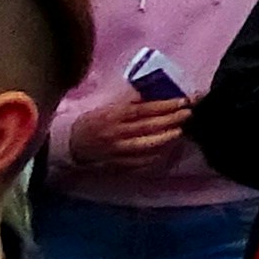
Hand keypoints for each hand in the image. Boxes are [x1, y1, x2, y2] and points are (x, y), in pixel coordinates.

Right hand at [66, 91, 190, 171]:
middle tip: (188, 114)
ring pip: (147, 147)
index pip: (144, 110)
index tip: (183, 101)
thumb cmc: (92, 121)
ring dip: (167, 139)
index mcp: (113, 116)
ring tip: (180, 130)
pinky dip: (156, 156)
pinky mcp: (117, 166)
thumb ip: (132, 101)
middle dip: (172, 120)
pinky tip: (167, 149)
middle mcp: (116, 134)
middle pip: (149, 128)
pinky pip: (141, 163)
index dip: (165, 106)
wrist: (70, 145)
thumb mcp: (109, 106)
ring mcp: (117, 152)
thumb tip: (157, 92)